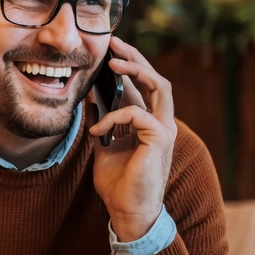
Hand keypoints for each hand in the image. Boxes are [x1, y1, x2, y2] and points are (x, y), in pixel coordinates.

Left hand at [88, 37, 176, 241]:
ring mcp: (165, 130)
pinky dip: (114, 117)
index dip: (129, 67)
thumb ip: (102, 124)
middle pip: (156, 79)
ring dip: (136, 70)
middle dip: (136, 58)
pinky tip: (97, 130)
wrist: (128, 211)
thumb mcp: (103, 147)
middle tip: (114, 43)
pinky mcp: (160, 138)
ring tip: (113, 63)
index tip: (110, 52)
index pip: (143, 87)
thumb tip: (90, 100)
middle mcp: (161, 123)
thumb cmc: (118, 184)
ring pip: (158, 86)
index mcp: (149, 124)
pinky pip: (137, 113)